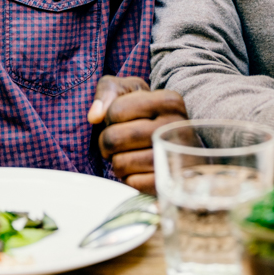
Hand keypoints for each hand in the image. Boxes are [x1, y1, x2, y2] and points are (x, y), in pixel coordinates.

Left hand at [88, 76, 187, 193]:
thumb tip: (94, 116)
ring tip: (130, 154)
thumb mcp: (130, 90)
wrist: (179, 144)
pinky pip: (132, 184)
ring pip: (120, 163)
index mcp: (169, 101)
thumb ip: (108, 91)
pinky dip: (129, 178)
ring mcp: (175, 158)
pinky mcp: (169, 184)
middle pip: (114, 138)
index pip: (116, 110)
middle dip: (107, 141)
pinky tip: (139, 170)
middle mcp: (176, 127)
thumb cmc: (147, 113)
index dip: (110, 117)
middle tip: (119, 142)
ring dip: (117, 161)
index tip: (124, 119)